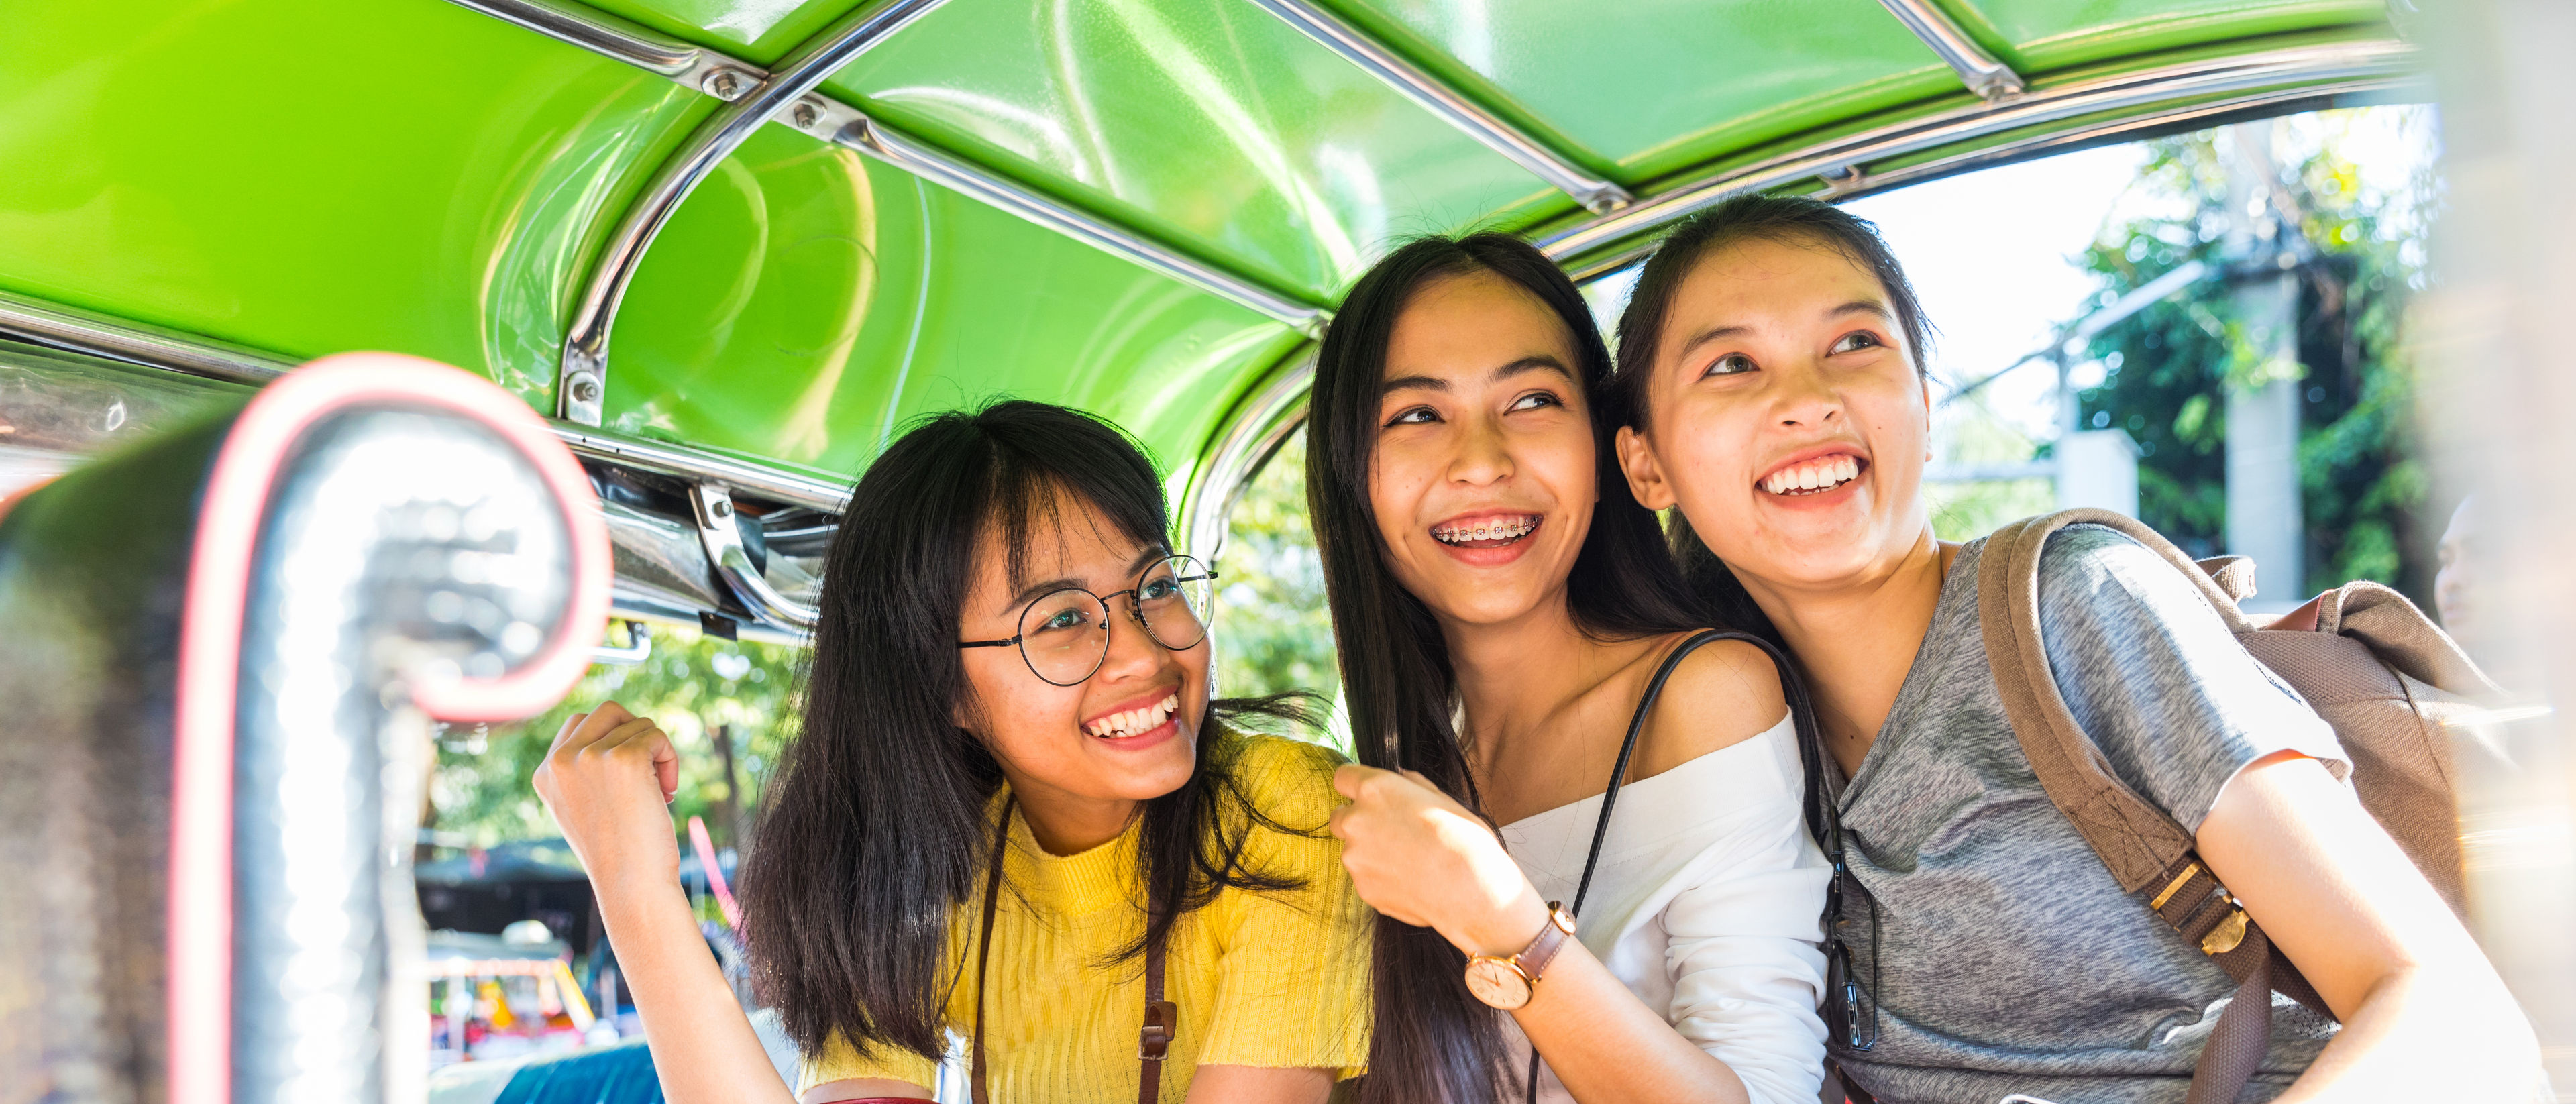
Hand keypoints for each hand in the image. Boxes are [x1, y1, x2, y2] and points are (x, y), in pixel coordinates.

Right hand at [531, 700, 682, 895]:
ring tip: (659, 793)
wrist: (632, 885)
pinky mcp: (624, 758)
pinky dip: (670, 761)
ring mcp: (589, 757)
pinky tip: (667, 794)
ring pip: (639, 724)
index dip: (613, 740)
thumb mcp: (586, 805)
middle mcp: (560, 761)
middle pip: (609, 711)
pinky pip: (657, 736)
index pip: (580, 723)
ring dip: (657, 754)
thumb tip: (621, 725)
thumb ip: (586, 768)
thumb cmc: (619, 851)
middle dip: (636, 735)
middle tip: (648, 771)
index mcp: (545, 773)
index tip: (627, 777)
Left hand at [1327, 764, 1546, 957]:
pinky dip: (1380, 877)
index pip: (1342, 777)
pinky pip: (1365, 877)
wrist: (1471, 889)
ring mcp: (1355, 858)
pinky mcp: (1363, 888)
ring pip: (1353, 850)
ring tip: (1408, 861)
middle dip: (1356, 820)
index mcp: (1375, 790)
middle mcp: (1357, 821)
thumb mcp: (1442, 799)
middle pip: (1339, 816)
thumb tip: (1401, 778)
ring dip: (1370, 852)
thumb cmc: (1464, 839)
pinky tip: (1409, 880)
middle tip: (1388, 830)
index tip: (1365, 792)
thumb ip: (1412, 785)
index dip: (1354, 785)